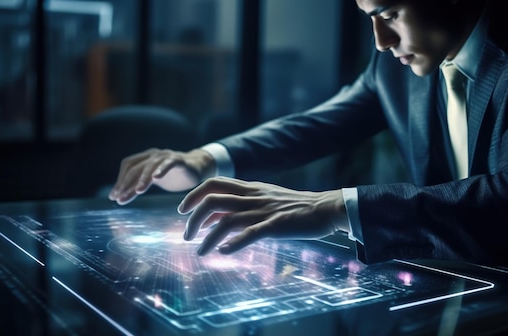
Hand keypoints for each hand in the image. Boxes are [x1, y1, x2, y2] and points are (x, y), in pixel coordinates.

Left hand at [108, 148, 214, 204]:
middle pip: (136, 167)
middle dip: (127, 184)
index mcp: (145, 158)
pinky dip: (162, 169)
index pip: (128, 166)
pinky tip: (156, 178)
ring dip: (143, 179)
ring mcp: (166, 156)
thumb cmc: (173, 176)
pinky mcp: (179, 160)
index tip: (114, 196)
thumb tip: (117, 198)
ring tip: (138, 191)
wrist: (197, 168)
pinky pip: (168, 163)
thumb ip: (138, 186)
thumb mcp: (153, 181)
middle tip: (121, 199)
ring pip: (150, 166)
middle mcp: (153, 155)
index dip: (120, 181)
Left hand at [178, 176, 349, 255]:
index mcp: (250, 189)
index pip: (213, 183)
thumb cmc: (294, 207)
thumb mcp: (264, 200)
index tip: (183, 211)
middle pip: (212, 200)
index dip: (193, 194)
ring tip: (200, 252)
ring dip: (207, 237)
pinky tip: (223, 253)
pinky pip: (249, 234)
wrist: (324, 208)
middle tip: (187, 235)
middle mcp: (253, 198)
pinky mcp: (276, 226)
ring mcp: (263, 211)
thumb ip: (240, 206)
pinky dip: (232, 244)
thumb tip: (213, 218)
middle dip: (193, 218)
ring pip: (226, 220)